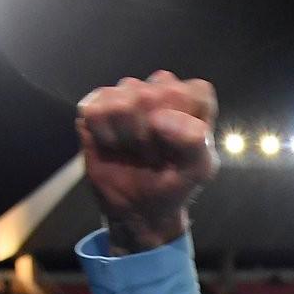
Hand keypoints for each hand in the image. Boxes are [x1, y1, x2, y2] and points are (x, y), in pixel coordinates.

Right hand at [77, 71, 219, 252]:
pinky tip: (114, 145)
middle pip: (152, 96)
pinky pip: (95, 113)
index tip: (184, 147)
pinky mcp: (95, 103)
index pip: (196, 92)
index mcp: (192, 99)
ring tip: (136, 150)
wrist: (139, 205)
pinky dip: (105, 138)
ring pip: (122, 105)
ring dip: (128, 138)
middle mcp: (159, 88)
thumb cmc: (174, 182)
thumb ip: (195, 142)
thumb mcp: (199, 170)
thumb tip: (159, 119)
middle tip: (157, 154)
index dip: (187, 125)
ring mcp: (125, 92)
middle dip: (153, 136)